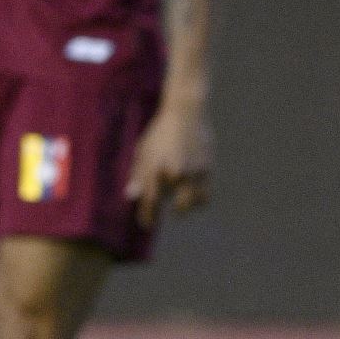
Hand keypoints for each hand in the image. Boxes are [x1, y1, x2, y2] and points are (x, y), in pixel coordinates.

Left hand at [125, 102, 213, 228]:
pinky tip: (192, 197)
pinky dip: (199, 200)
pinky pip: (205, 196)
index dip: (147, 216)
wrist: (186, 114)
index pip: (151, 201)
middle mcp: (176, 173)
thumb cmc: (159, 133)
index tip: (145, 224)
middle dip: (170, 211)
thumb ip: (138, 175)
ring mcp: (194, 172)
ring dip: (185, 207)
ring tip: (179, 205)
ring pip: (193, 204)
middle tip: (165, 211)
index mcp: (156, 167)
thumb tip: (131, 197)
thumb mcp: (143, 151)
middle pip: (177, 207)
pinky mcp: (208, 170)